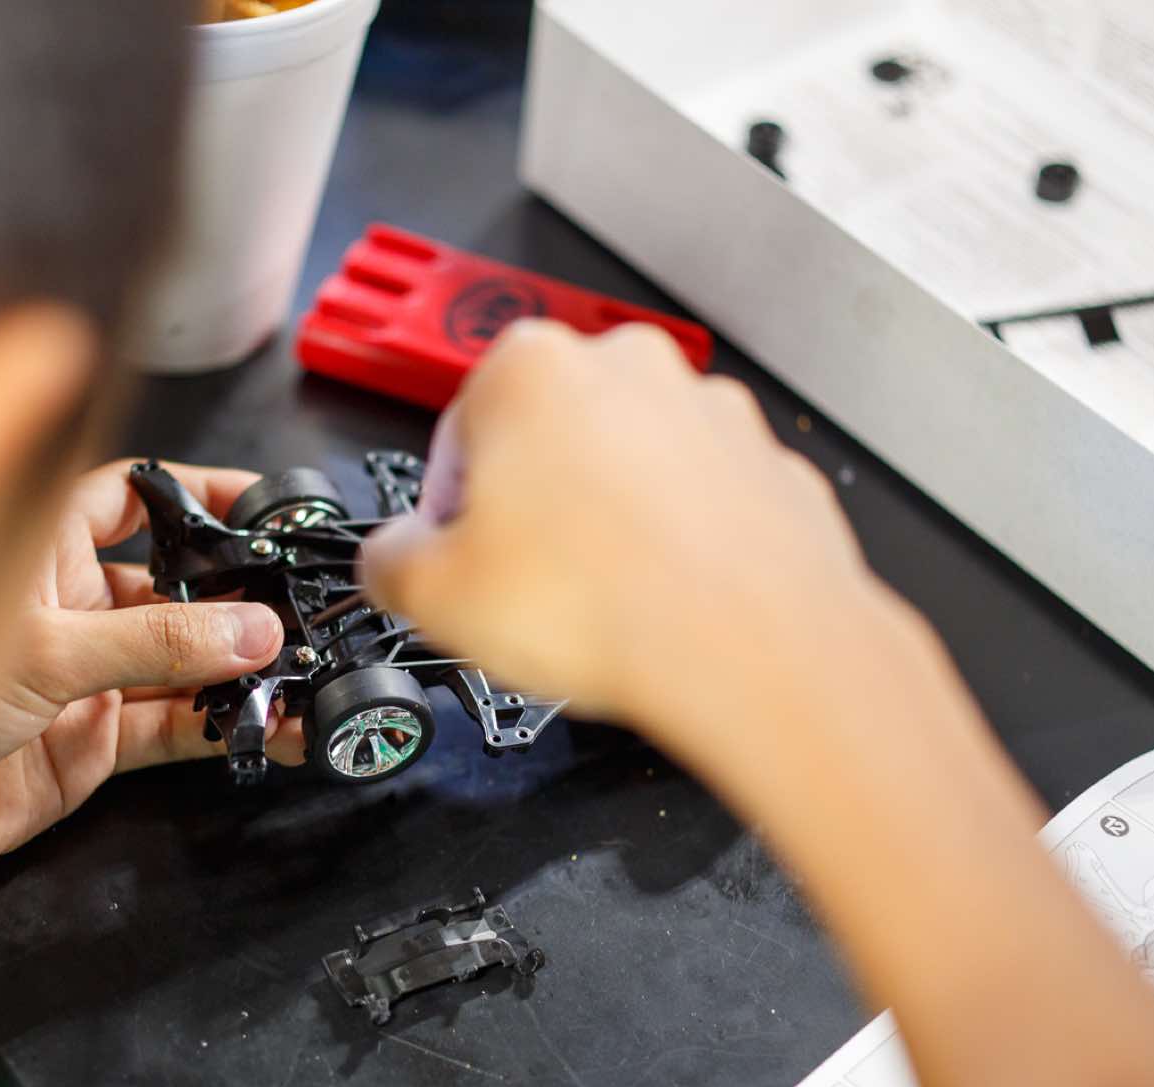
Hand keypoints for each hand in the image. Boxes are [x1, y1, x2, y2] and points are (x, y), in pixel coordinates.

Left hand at [0, 460, 299, 906]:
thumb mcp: (42, 651)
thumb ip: (154, 641)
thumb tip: (246, 627)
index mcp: (39, 550)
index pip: (133, 496)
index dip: (197, 495)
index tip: (266, 506)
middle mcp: (67, 606)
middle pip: (175, 584)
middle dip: (241, 593)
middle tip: (305, 605)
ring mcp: (83, 676)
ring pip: (184, 662)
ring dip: (244, 668)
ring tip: (307, 671)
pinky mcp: (92, 745)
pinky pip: (176, 729)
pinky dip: (225, 727)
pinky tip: (273, 725)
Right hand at [363, 321, 913, 781]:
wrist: (751, 650)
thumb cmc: (608, 606)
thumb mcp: (431, 597)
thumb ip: (388, 563)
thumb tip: (392, 560)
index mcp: (526, 370)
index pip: (454, 436)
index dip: (446, 516)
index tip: (454, 563)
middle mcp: (625, 369)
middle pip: (544, 442)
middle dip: (528, 511)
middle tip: (521, 590)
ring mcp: (708, 413)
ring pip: (626, 469)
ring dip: (602, 526)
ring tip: (594, 607)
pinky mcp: (766, 466)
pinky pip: (697, 506)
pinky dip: (675, 546)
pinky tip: (657, 606)